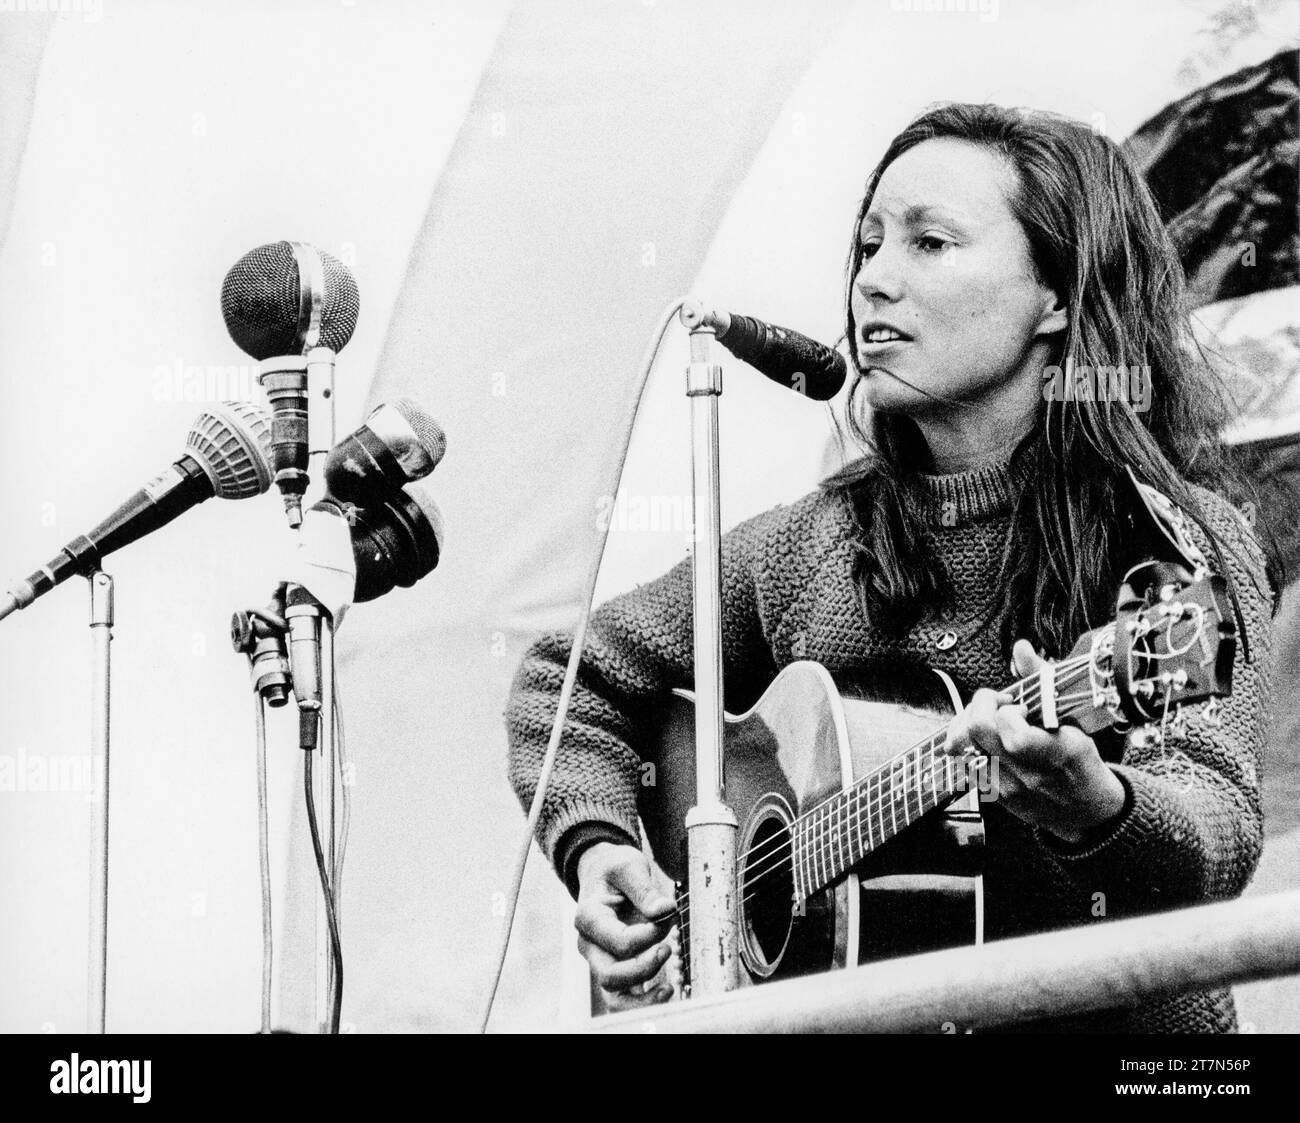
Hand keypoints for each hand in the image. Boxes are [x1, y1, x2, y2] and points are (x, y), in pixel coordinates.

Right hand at [574, 842, 677, 1010]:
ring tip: (668, 985)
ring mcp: (598, 960)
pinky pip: (622, 999)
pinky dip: (642, 1002)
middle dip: (645, 967)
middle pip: (611, 975)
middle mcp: (589, 945)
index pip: (619, 941)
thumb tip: (666, 910)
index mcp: (588, 917)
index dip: (649, 936)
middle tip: (669, 948)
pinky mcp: (612, 967)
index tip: (668, 915)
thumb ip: (645, 889)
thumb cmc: (614, 868)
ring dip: (643, 995)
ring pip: (613, 995)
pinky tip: (666, 990)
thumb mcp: (629, 866)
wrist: (602, 872)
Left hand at [942, 639, 1126, 844]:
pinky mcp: (997, 799)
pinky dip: (970, 746)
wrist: (1088, 811)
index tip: (1016, 705)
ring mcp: (1010, 790)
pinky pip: (967, 764)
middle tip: (995, 703)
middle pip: (979, 732)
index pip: (1014, 735)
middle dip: (980, 705)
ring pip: (965, 747)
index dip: (1007, 712)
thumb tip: (1020, 648)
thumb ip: (1043, 681)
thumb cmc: (1081, 760)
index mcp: (1059, 753)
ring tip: (988, 721)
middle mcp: (1031, 775)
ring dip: (970, 725)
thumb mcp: (1075, 720)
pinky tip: (984, 741)